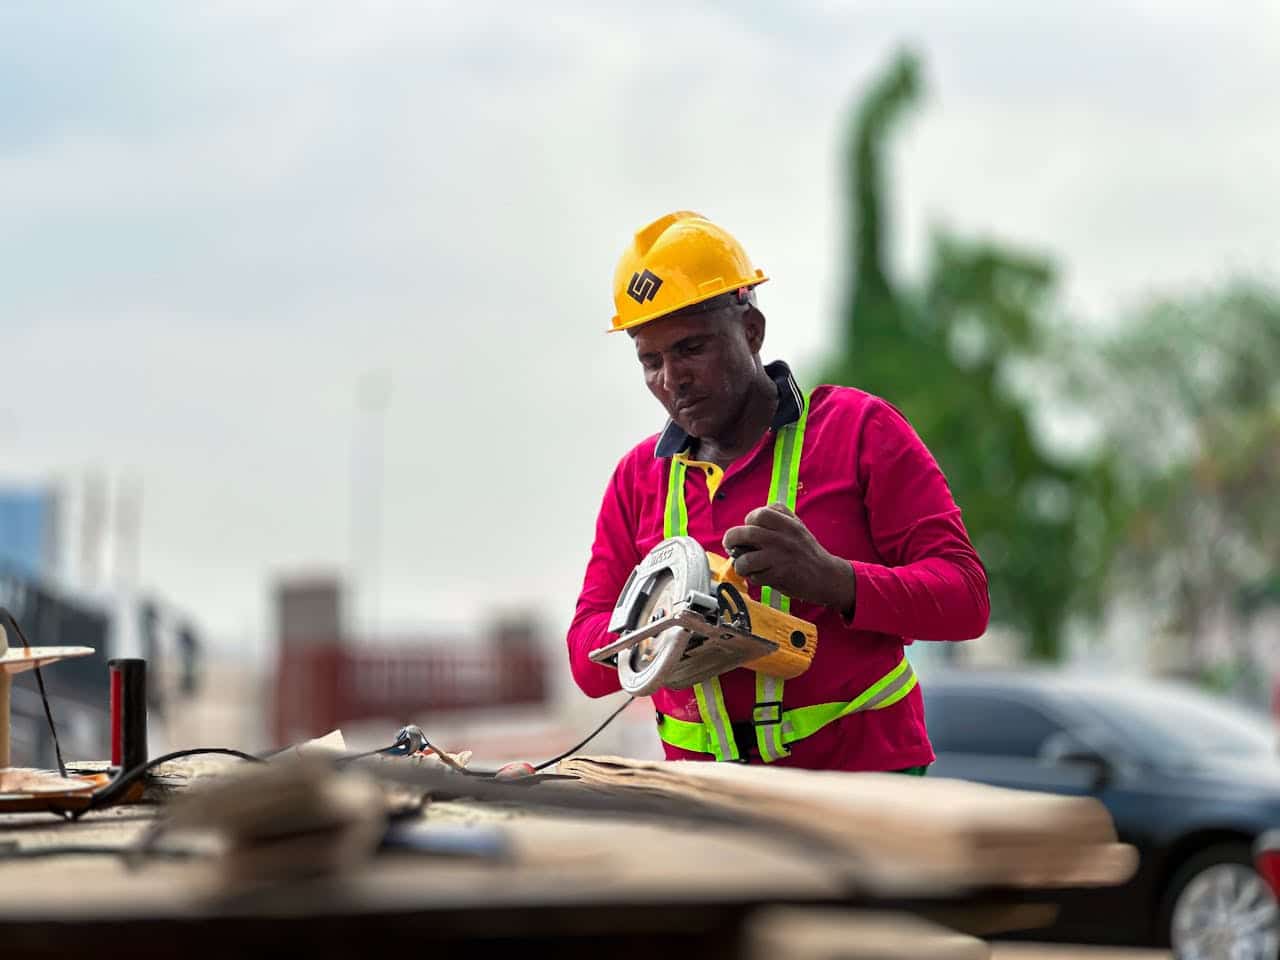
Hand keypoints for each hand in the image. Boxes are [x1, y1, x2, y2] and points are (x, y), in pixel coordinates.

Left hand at [722, 504, 856, 613]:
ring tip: (744, 566)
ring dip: (740, 564)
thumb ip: (777, 519)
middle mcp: (784, 538)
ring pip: (746, 558)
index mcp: (788, 523)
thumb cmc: (807, 552)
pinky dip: (753, 577)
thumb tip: (748, 524)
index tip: (747, 529)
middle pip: (747, 532)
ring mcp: (781, 557)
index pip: (759, 514)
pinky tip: (759, 576)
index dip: (748, 521)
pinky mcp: (780, 575)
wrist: (827, 576)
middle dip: (731, 539)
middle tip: (730, 545)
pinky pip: (755, 575)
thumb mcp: (797, 527)